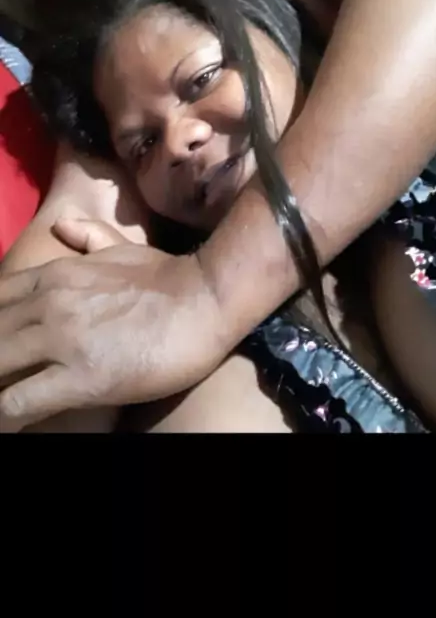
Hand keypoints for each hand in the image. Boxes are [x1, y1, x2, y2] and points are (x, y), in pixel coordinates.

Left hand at [0, 220, 225, 430]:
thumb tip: (63, 224)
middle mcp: (48, 304)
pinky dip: (8, 415)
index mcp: (54, 275)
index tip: (4, 346)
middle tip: (3, 374)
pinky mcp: (80, 378)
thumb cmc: (168, 276)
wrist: (206, 298)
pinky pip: (18, 403)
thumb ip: (88, 236)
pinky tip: (16, 419)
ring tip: (4, 399)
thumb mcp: (122, 246)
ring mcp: (61, 340)